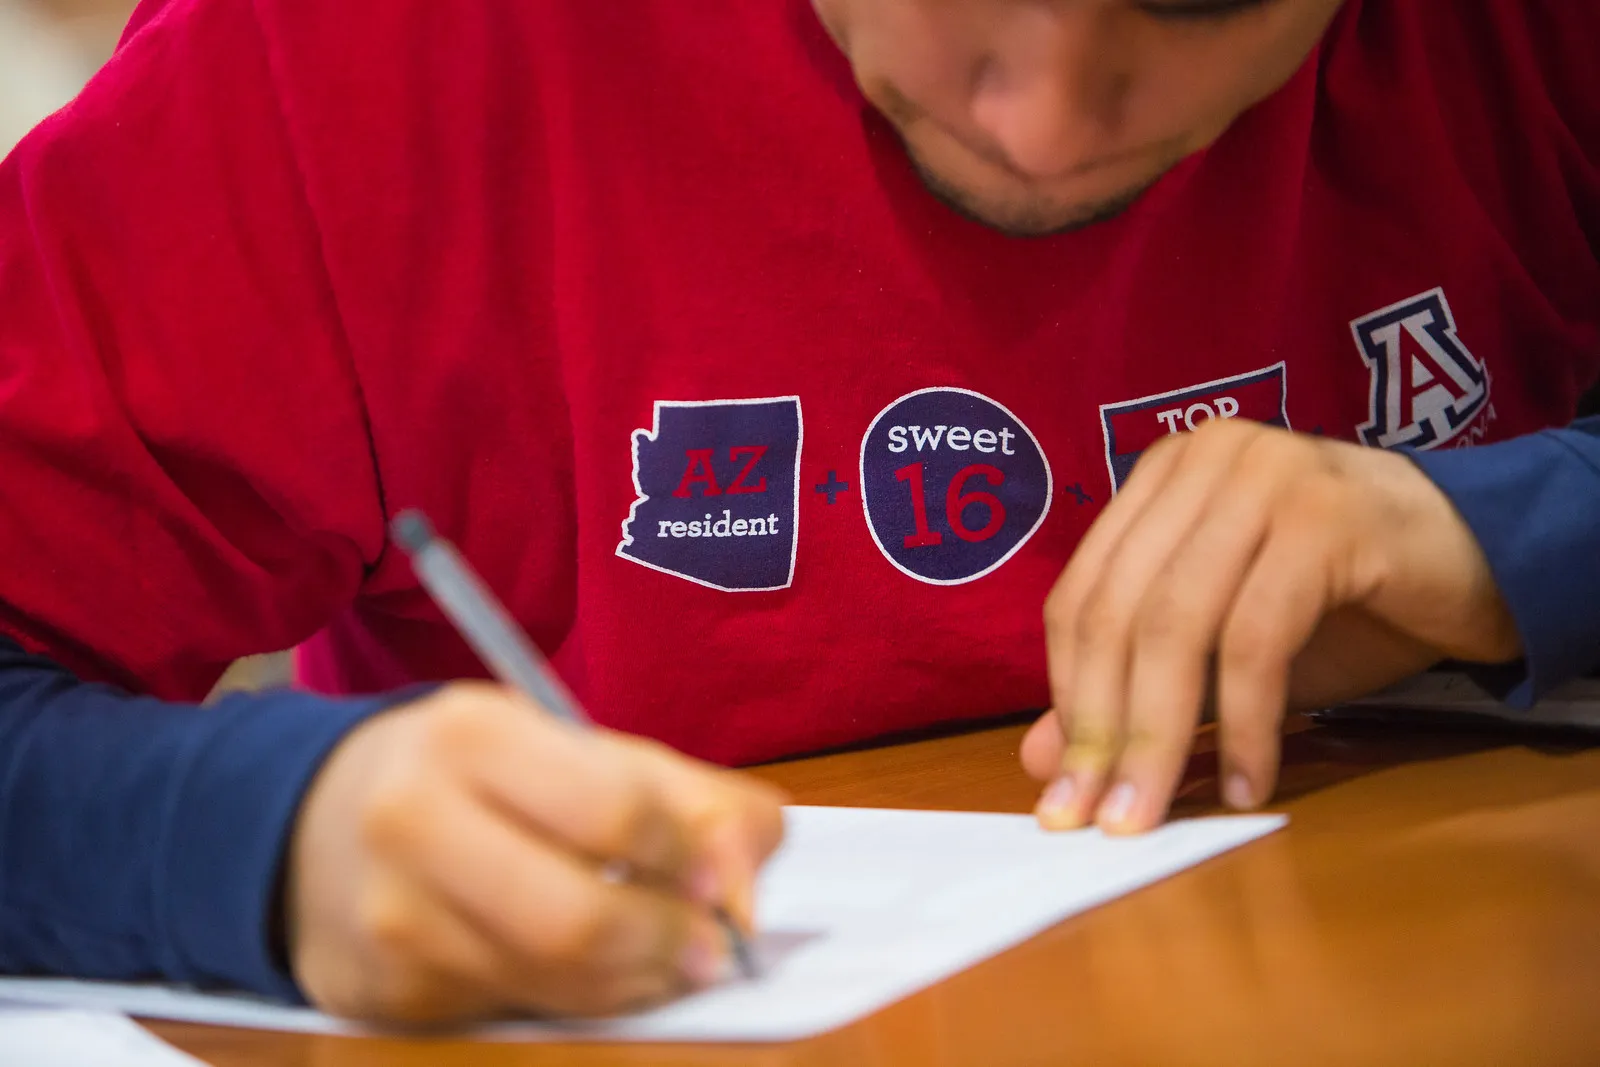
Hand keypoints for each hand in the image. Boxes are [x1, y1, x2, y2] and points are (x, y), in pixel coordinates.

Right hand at [285, 682, 785, 1023]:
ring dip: (633, 985)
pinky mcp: (382, 994)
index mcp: (472, 735)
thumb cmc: (475, 777)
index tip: (721, 880)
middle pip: (577, 918)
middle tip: (711, 950)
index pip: (613, 810)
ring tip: (661, 961)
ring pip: (551, 984)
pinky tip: (585, 972)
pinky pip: (511, 1014)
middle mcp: (414, 822)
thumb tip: (746, 875)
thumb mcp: (574, 749)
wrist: (316, 820)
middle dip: (668, 944)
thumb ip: (684, 796)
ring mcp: (389, 917)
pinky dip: (574, 1004)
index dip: (689, 857)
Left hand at [1021, 420, 1519, 833]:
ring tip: (1152, 815)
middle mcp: (1204, 460)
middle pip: (1119, 612)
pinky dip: (1245, 722)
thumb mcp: (1221, 652)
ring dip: (1159, 735)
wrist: (1480, 559)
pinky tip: (1246, 783)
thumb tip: (1043, 764)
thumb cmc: (1339, 603)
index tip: (1065, 790)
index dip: (1066, 697)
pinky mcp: (1328, 519)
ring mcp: (1265, 478)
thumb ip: (1132, 690)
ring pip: (1177, 625)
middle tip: (1100, 819)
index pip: (1080, 596)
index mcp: (1160, 477)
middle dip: (1102, 729)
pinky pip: (1257, 638)